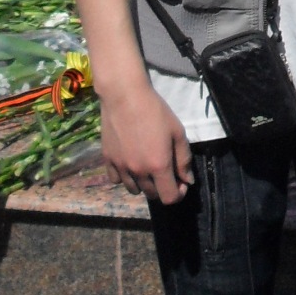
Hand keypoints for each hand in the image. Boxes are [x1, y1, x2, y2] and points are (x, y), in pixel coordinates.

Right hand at [98, 82, 193, 202]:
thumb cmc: (155, 111)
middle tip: (166, 171)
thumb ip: (184, 159)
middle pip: (152, 195)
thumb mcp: (177, 132)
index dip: (179, 194)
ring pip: (134, 189)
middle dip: (163, 187)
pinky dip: (125, 177)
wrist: (124, 96)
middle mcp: (138, 172)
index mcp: (158, 166)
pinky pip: (116, 180)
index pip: (169, 198)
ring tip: (148, 168)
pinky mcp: (108, 160)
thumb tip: (187, 180)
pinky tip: (130, 164)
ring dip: (144, 184)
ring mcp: (121, 167)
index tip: (182, 182)